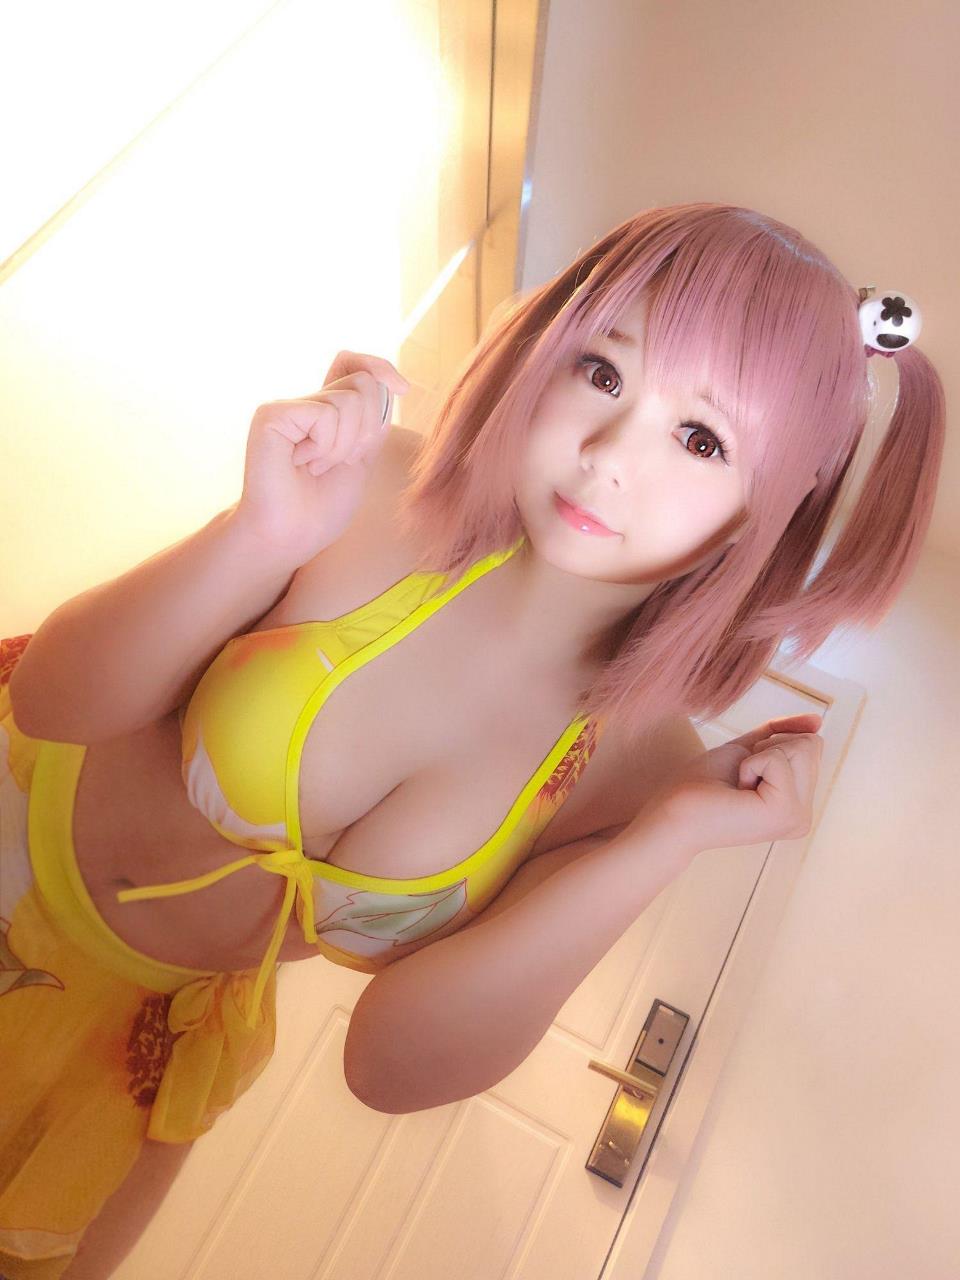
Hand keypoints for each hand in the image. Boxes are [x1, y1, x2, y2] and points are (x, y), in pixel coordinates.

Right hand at [233, 350, 409, 566]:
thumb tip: (391, 385)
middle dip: (367, 428)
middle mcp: (306, 404)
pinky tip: (302, 464)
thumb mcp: (361, 459)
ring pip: (349, 400)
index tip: (403, 389)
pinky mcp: (272, 415)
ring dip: (344, 445)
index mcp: (326, 413)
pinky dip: (325, 446)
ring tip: (316, 467)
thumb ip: (373, 422)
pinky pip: (325, 414)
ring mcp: (287, 407)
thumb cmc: (321, 509)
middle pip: (363, 382)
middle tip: (339, 461)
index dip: (380, 367)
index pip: (353, 364)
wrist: (291, 537)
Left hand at [641, 712, 824, 853]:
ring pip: (800, 748)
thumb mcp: (749, 749)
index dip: (771, 744)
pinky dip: (750, 763)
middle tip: (740, 778)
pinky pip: (777, 758)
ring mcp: (798, 817)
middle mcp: (804, 815)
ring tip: (738, 785)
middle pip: (810, 744)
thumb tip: (818, 719)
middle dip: (768, 747)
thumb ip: (782, 733)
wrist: (674, 810)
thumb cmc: (703, 783)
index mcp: (798, 804)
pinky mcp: (785, 813)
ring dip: (758, 755)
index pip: (811, 744)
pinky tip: (737, 790)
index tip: (745, 771)